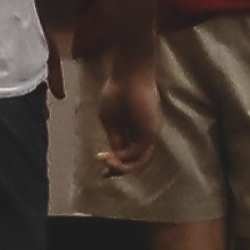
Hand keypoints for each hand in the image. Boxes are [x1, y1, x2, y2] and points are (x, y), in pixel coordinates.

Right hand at [94, 50, 162, 179]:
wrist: (128, 74)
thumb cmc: (117, 91)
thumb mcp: (110, 119)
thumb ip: (115, 137)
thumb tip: (114, 154)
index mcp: (137, 129)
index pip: (130, 152)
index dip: (116, 162)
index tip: (99, 161)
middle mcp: (145, 133)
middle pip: (136, 160)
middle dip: (119, 170)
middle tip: (103, 174)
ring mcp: (149, 133)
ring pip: (139, 161)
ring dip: (121, 167)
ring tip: (106, 163)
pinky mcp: (149, 132)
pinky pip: (138, 154)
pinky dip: (123, 161)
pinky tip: (109, 158)